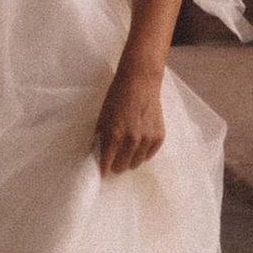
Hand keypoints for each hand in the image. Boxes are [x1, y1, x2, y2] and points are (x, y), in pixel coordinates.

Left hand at [94, 57, 164, 174]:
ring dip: (130, 159)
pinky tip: (139, 144)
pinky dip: (144, 153)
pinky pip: (149, 155)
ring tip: (127, 150)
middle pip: (122, 167)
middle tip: (115, 158)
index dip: (102, 169)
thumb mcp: (103, 115)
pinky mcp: (159, 136)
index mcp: (113, 134)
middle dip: (116, 164)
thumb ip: (99, 136)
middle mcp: (131, 139)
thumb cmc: (117, 96)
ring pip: (136, 163)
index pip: (106, 164)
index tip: (101, 172)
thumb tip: (94, 153)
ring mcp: (147, 139)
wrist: (140, 81)